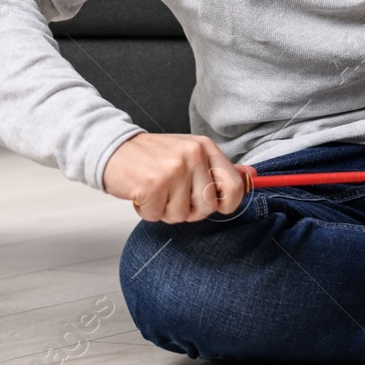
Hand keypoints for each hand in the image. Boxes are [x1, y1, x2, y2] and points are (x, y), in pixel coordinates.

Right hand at [102, 132, 247, 222]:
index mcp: (205, 148)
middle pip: (207, 207)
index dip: (226, 204)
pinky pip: (157, 216)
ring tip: (155, 192)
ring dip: (165, 211)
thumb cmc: (153, 157)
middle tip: (173, 196)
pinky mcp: (152, 184)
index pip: (235, 186)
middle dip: (189, 210)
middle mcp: (192, 156)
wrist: (112, 149)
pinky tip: (142, 194)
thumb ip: (219, 168)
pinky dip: (147, 211)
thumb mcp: (189, 154)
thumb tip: (252, 175)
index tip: (213, 204)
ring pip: (181, 216)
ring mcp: (173, 169)